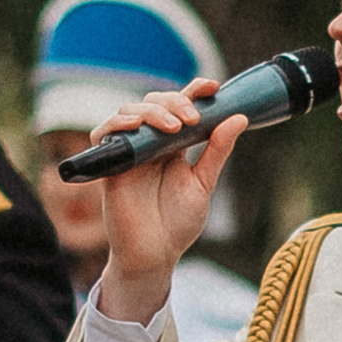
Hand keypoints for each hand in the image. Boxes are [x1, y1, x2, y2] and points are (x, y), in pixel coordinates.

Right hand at [90, 80, 247, 329]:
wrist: (155, 254)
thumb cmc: (177, 223)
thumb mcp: (203, 183)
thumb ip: (217, 150)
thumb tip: (238, 117)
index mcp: (172, 145)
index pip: (180, 106)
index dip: (194, 90)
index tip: (213, 87)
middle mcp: (148, 143)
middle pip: (154, 102)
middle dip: (174, 101)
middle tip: (192, 118)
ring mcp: (128, 151)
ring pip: (130, 111)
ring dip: (152, 111)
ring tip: (173, 126)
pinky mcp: (110, 164)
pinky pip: (103, 133)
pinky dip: (117, 124)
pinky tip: (137, 126)